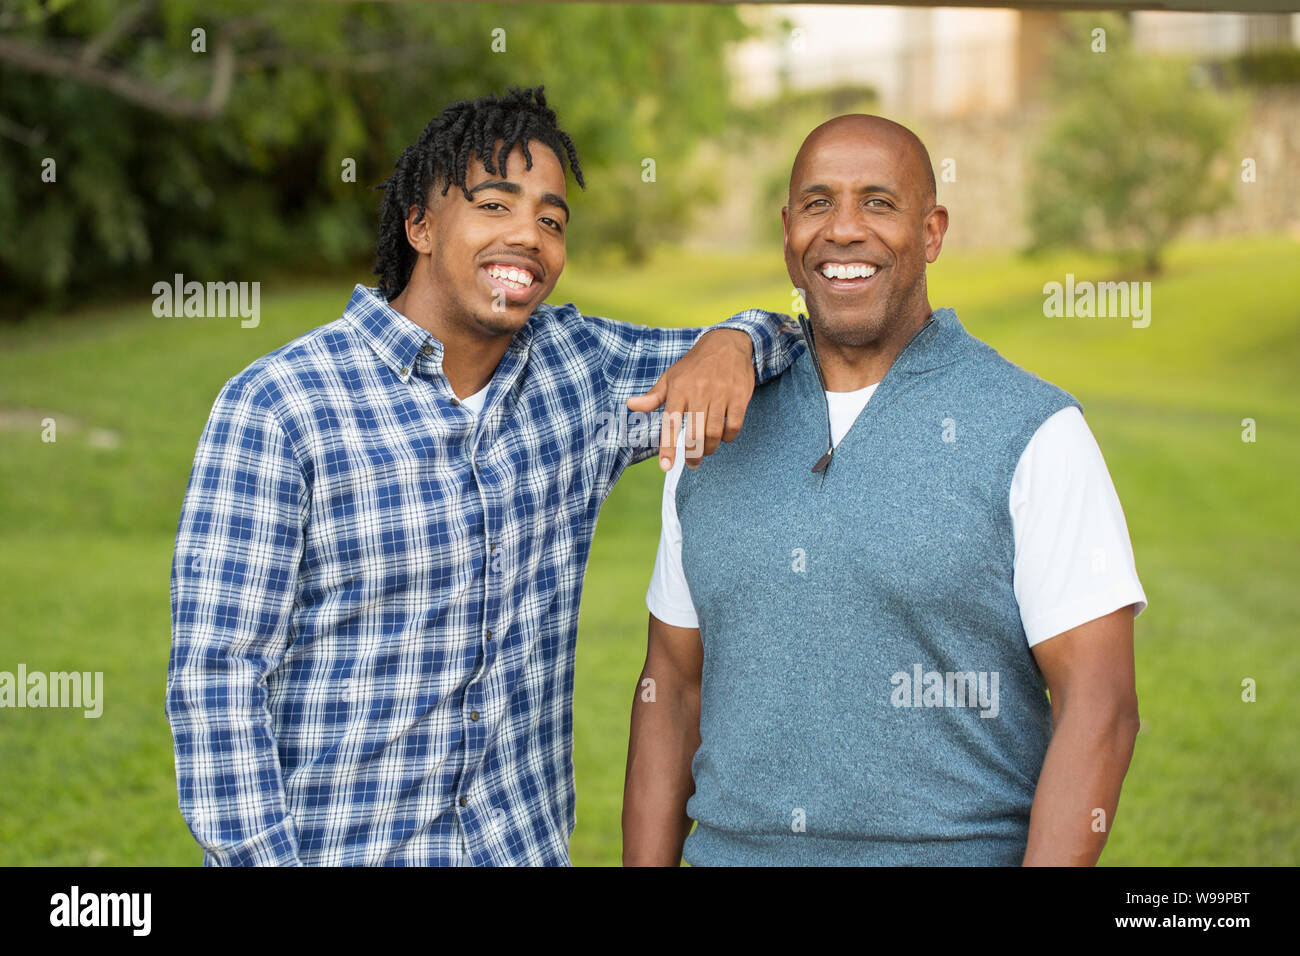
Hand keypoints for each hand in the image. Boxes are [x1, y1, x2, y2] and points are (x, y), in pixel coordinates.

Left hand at [626, 329, 754, 470]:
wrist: (727, 343)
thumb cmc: (695, 364)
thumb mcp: (671, 377)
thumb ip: (653, 396)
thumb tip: (631, 405)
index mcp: (678, 389)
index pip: (670, 423)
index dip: (667, 447)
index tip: (665, 466)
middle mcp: (699, 391)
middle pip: (694, 434)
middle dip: (693, 455)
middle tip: (692, 463)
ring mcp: (721, 393)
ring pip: (714, 433)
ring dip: (710, 448)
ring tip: (706, 451)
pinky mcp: (739, 395)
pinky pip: (734, 425)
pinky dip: (728, 437)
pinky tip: (723, 437)